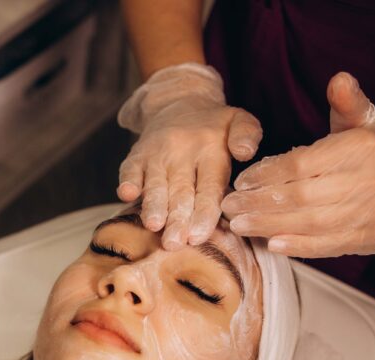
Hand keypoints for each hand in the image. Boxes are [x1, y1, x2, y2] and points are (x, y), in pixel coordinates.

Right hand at [117, 63, 262, 248]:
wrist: (178, 101)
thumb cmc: (213, 125)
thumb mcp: (239, 120)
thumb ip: (248, 135)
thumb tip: (244, 152)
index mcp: (210, 150)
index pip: (209, 187)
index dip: (204, 213)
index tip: (199, 236)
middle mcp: (182, 152)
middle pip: (181, 191)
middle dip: (177, 218)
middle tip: (175, 243)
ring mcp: (157, 154)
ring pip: (156, 184)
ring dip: (153, 205)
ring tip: (154, 225)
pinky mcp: (137, 155)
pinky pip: (130, 168)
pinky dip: (128, 181)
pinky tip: (126, 195)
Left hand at [220, 72, 374, 257]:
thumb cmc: (369, 150)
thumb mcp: (359, 119)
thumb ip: (345, 100)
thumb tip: (339, 79)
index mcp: (361, 148)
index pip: (302, 164)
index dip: (267, 174)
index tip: (241, 182)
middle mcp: (371, 181)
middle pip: (303, 197)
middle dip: (260, 203)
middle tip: (230, 207)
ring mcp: (374, 212)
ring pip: (312, 223)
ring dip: (271, 226)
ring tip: (240, 225)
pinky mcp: (373, 238)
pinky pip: (330, 245)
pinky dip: (298, 246)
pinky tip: (272, 243)